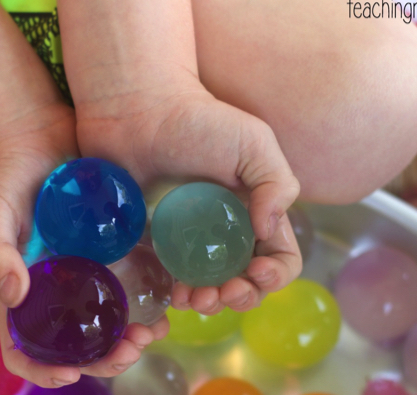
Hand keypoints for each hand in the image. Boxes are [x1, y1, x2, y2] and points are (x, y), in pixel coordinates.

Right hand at [0, 102, 165, 387]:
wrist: (34, 133)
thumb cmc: (3, 174)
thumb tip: (14, 296)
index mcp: (26, 289)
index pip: (27, 346)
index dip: (44, 369)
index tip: (72, 373)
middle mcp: (58, 286)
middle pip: (79, 342)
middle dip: (105, 356)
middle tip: (132, 348)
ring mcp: (88, 267)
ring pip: (111, 317)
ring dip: (133, 335)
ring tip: (155, 330)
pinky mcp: (114, 245)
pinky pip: (134, 279)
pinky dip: (151, 298)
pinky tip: (170, 298)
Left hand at [74, 72, 301, 314]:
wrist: (135, 112)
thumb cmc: (196, 122)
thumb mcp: (252, 143)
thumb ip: (277, 184)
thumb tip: (268, 232)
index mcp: (255, 211)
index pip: (281, 257)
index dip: (275, 274)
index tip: (255, 269)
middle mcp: (227, 230)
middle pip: (247, 282)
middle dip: (241, 297)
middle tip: (223, 292)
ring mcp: (192, 240)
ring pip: (211, 288)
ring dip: (212, 303)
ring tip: (198, 298)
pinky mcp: (157, 243)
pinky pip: (173, 279)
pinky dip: (180, 294)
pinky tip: (176, 292)